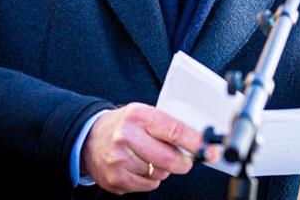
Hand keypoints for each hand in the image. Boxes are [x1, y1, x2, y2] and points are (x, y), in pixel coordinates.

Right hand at [82, 103, 217, 193]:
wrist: (90, 139)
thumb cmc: (124, 125)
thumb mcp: (144, 114)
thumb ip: (168, 126)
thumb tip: (199, 142)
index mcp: (138, 115)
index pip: (174, 130)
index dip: (196, 142)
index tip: (209, 149)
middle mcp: (126, 136)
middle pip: (169, 158)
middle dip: (184, 163)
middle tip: (186, 161)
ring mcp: (119, 159)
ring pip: (159, 174)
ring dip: (162, 169)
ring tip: (150, 157)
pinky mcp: (115, 179)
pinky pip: (147, 186)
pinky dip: (150, 180)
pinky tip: (140, 167)